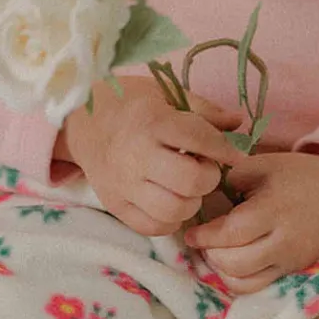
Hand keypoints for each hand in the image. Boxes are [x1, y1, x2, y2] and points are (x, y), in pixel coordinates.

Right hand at [58, 76, 243, 236]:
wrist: (80, 119)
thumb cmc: (129, 102)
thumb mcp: (164, 92)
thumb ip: (203, 109)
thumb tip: (238, 123)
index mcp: (151, 122)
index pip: (199, 139)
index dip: (225, 150)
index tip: (237, 154)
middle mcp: (136, 156)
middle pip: (190, 181)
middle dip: (209, 177)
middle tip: (206, 168)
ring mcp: (123, 184)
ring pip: (174, 210)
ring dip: (192, 201)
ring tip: (189, 186)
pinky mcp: (115, 205)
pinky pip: (153, 227)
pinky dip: (171, 219)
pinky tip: (172, 200)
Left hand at [183, 150, 318, 294]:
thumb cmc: (300, 175)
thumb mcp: (265, 164)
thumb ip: (232, 178)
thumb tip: (208, 197)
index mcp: (274, 209)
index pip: (231, 233)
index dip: (205, 236)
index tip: (191, 232)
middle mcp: (283, 241)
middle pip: (234, 262)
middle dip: (210, 253)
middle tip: (202, 240)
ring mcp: (290, 261)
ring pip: (243, 282)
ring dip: (221, 270)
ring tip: (216, 252)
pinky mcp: (294, 271)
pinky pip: (257, 286)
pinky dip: (238, 279)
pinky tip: (232, 263)